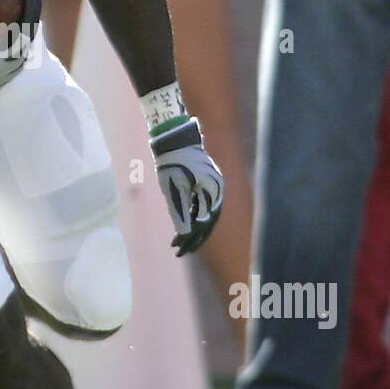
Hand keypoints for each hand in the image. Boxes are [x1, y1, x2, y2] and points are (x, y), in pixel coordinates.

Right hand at [0, 0, 41, 117]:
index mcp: (1, 60)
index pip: (18, 47)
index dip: (22, 38)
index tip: (26, 30)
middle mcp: (6, 70)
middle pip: (21, 59)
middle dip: (23, 49)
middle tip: (24, 40)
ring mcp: (2, 80)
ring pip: (17, 69)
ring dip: (20, 59)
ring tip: (20, 52)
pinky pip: (11, 76)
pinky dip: (14, 68)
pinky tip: (8, 65)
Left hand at [150, 116, 223, 255]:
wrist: (176, 138)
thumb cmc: (173, 163)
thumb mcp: (174, 189)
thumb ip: (180, 212)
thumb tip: (185, 234)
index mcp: (211, 192)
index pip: (203, 224)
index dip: (190, 239)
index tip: (178, 249)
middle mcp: (216, 190)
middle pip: (207, 221)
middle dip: (193, 238)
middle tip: (179, 250)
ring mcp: (213, 186)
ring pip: (205, 213)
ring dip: (193, 228)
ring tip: (179, 240)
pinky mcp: (207, 182)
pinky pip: (203, 203)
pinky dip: (194, 215)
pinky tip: (184, 223)